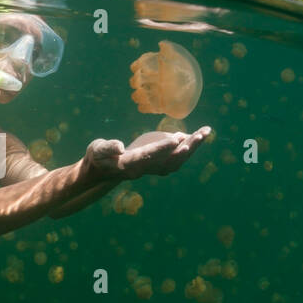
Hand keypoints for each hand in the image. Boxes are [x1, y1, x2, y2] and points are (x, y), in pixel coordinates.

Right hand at [85, 128, 211, 180]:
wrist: (102, 170)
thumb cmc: (97, 157)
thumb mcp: (97, 149)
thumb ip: (107, 148)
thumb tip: (119, 146)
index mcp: (129, 165)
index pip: (148, 157)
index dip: (162, 149)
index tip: (176, 140)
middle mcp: (144, 170)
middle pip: (168, 161)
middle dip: (186, 148)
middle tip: (201, 134)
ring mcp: (152, 169)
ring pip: (176, 161)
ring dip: (192, 148)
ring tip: (205, 132)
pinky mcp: (157, 165)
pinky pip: (176, 158)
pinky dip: (188, 148)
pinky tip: (197, 136)